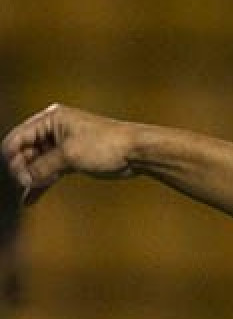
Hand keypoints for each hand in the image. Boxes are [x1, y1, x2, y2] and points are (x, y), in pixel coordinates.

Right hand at [2, 104, 136, 200]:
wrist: (136, 151)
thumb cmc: (105, 144)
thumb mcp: (69, 155)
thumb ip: (43, 167)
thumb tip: (24, 180)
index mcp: (50, 119)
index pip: (18, 137)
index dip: (12, 158)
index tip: (15, 177)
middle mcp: (53, 130)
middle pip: (25, 151)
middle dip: (21, 169)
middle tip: (21, 186)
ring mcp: (62, 145)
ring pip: (37, 163)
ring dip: (30, 178)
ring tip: (23, 194)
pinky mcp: (71, 159)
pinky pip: (49, 171)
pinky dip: (41, 183)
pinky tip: (30, 199)